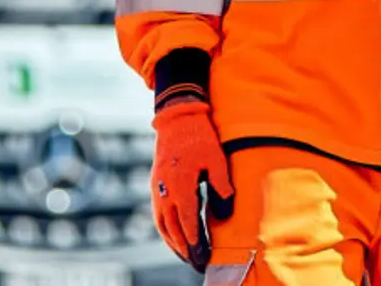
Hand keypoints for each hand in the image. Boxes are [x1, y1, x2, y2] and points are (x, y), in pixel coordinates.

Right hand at [150, 94, 234, 271]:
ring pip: (162, 223)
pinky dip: (164, 228)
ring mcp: (157, 187)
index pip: (187, 222)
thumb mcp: (216, 159)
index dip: (195, 242)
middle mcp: (165, 190)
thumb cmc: (200, 137)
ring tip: (184, 255)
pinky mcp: (155, 183)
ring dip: (172, 241)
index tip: (204, 256)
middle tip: (196, 262)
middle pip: (173, 228)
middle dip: (184, 248)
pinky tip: (172, 234)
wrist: (177, 118)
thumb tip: (225, 209)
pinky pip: (157, 213)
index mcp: (181, 185)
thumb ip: (220, 186)